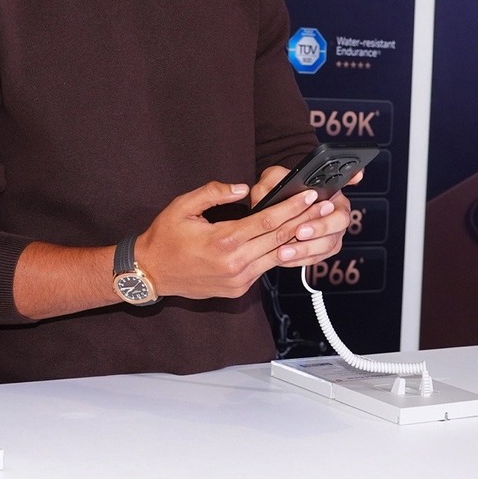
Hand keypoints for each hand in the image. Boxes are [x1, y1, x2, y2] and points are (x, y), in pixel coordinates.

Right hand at [133, 177, 349, 300]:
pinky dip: (279, 253)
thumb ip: (214, 192)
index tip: (310, 195)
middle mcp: (236, 263)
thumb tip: (244, 189)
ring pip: (277, 255)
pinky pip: (264, 267)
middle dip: (305, 220)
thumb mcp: (183, 206)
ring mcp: (239, 279)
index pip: (267, 221)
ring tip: (316, 221)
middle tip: (327, 206)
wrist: (151, 273)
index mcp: (224, 241)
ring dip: (298, 238)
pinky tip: (292, 240)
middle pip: (279, 238)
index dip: (292, 207)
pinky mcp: (238, 289)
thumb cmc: (165, 237)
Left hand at [272, 168, 359, 271]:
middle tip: (299, 232)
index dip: (332, 211)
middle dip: (319, 230)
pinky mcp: (320, 251)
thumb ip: (275, 180)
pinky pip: (313, 259)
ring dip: (304, 250)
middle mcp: (336, 217)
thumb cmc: (279, 190)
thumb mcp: (275, 177)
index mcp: (333, 197)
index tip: (319, 213)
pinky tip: (284, 258)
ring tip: (284, 251)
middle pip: (337, 228)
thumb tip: (275, 190)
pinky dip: (298, 260)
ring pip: (325, 247)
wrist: (274, 209)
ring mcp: (330, 236)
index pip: (340, 207)